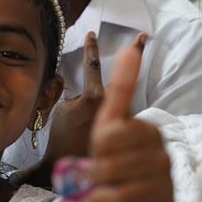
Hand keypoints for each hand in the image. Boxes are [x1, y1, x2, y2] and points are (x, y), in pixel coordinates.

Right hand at [44, 32, 145, 159]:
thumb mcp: (60, 111)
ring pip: (120, 94)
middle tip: (142, 36)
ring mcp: (120, 116)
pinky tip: (119, 108)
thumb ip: (66, 94)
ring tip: (133, 60)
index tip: (92, 34)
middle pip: (120, 75)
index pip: (92, 66)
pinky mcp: (125, 128)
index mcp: (92, 97)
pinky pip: (123, 109)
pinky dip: (122, 104)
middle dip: (133, 54)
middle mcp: (111, 103)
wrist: (71, 167)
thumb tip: (63, 79)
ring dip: (127, 81)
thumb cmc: (62, 139)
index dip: (91, 49)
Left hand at [84, 41, 174, 201]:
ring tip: (98, 198)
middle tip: (92, 179)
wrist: (113, 198)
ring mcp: (167, 188)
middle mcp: (163, 158)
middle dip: (92, 176)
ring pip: (118, 198)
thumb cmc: (108, 156)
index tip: (95, 151)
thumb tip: (133, 44)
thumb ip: (121, 86)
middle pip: (109, 170)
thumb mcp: (108, 122)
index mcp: (149, 132)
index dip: (93, 148)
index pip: (108, 136)